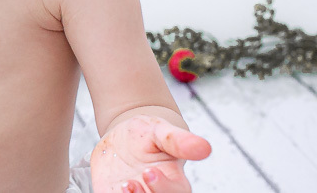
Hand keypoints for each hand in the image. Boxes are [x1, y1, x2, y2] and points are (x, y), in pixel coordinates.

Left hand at [90, 115, 211, 191]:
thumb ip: (179, 140)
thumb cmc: (145, 135)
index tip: (149, 171)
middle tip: (130, 182)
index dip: (164, 188)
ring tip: (122, 184)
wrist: (121, 138)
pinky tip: (111, 189)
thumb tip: (204, 148)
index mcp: (174, 182)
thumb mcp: (159, 130)